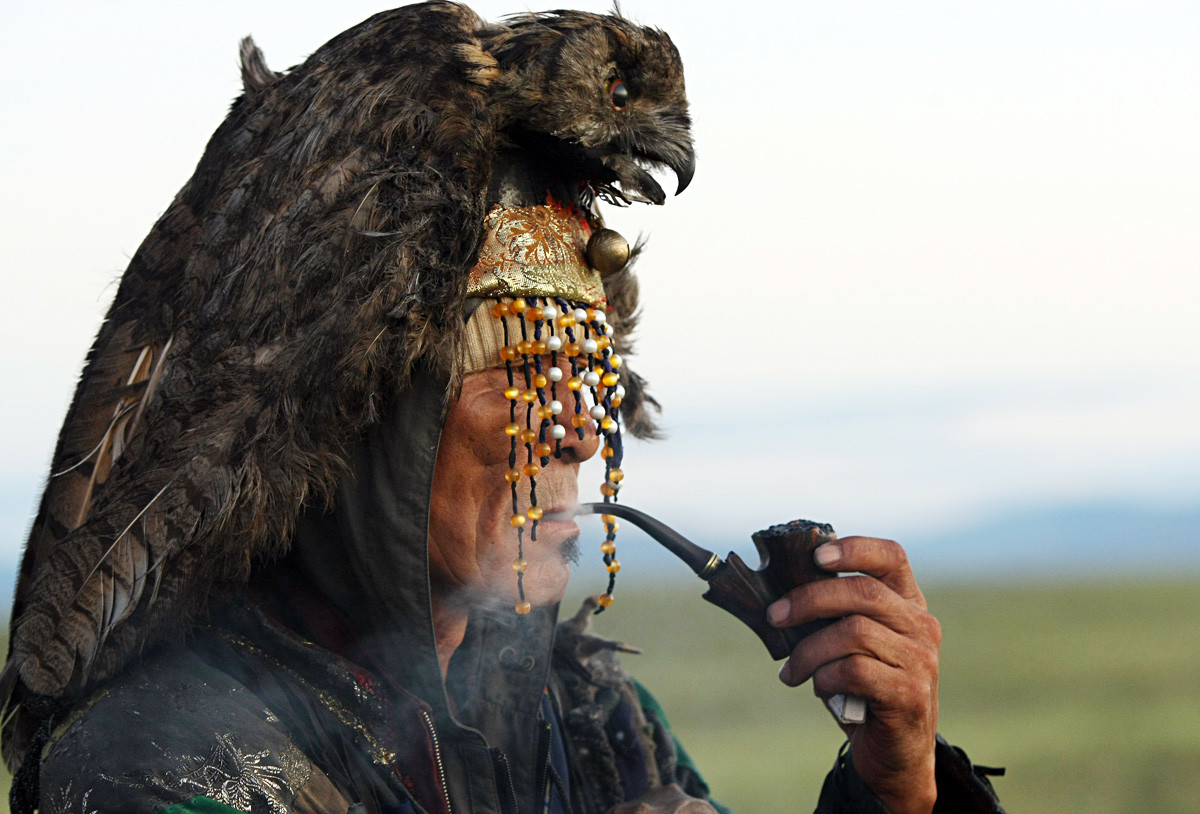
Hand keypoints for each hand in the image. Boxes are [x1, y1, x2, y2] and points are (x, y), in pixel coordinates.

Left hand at [767, 537, 939, 813]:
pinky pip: (854, 670)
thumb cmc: (862, 689)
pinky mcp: (911, 693)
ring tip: (791, 671)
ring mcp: (921, 659)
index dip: (854, 549)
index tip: (816, 556)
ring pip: (853, 633)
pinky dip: (825, 677)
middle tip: (774, 616)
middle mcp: (921, 625)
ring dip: (808, 651)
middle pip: (863, 592)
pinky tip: (817, 688)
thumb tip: (778, 596)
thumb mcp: (848, 644)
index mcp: (908, 603)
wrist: (895, 754)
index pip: (892, 556)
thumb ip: (831, 616)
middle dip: (809, 600)